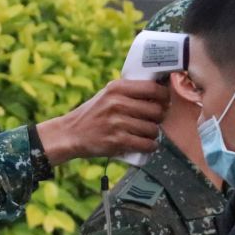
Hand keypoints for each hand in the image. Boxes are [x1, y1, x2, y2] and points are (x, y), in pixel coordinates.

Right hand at [35, 79, 169, 165]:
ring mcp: (117, 122)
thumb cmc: (93, 114)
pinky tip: (147, 145)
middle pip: (156, 111)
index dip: (164, 97)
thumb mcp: (107, 95)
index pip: (153, 89)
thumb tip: (161, 90)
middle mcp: (117, 103)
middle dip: (159, 118)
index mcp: (117, 88)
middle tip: (154, 120)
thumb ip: (129, 91)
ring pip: (153, 129)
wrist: (70, 133)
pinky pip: (146, 144)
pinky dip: (150, 146)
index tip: (163, 102)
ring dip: (154, 134)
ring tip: (146, 133)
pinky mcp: (116, 140)